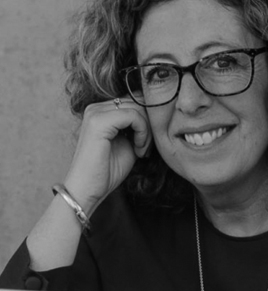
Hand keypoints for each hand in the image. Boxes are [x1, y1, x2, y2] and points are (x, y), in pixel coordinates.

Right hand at [63, 96, 151, 214]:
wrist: (88, 190)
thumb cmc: (108, 170)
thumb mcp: (129, 142)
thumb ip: (138, 125)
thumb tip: (155, 111)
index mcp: (101, 110)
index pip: (135, 99)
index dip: (148, 119)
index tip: (146, 143)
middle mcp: (96, 107)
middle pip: (137, 101)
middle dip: (149, 124)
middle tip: (146, 147)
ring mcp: (95, 113)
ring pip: (137, 107)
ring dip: (147, 130)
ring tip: (141, 150)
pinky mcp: (99, 122)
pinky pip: (133, 116)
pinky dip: (142, 132)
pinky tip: (138, 149)